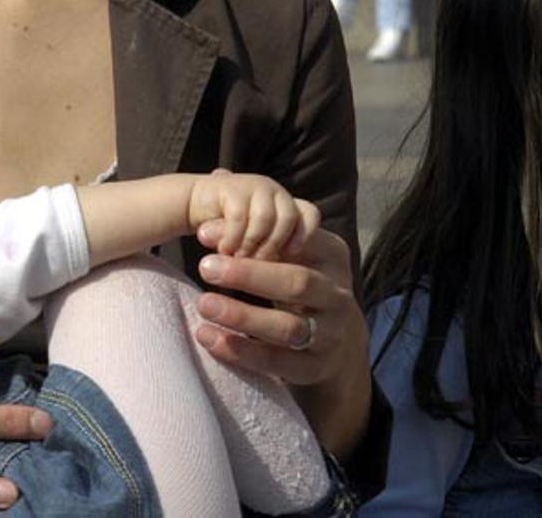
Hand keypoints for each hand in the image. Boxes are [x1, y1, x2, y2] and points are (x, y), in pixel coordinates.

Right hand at [187, 169, 320, 259]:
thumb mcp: (261, 241)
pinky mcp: (231, 187)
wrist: (198, 203)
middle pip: (288, 218)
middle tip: (256, 263)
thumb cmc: (234, 229)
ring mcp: (253, 187)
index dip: (304, 234)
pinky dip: (233, 239)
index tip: (292, 254)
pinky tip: (225, 250)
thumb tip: (295, 280)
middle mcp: (275, 192)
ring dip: (250, 243)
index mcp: (288, 204)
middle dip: (272, 245)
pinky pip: (239, 218)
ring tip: (238, 258)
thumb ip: (277, 250)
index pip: (309, 214)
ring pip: (264, 219)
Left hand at [191, 224, 371, 459]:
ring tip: (203, 305)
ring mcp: (331, 334)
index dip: (254, 235)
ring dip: (243, 316)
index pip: (298, 240)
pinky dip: (243, 352)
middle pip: (297, 282)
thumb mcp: (289, 252)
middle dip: (250, 274)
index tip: (205, 231)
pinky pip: (280, 362)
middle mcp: (338, 295)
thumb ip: (256, 222)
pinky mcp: (316, 366)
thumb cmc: (300, 284)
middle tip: (205, 265)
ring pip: (290, 327)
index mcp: (332, 258)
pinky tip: (209, 338)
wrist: (336, 346)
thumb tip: (218, 174)